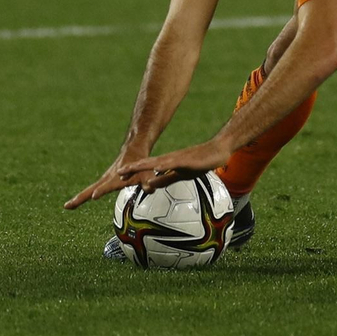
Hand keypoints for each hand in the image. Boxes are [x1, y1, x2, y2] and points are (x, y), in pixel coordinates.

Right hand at [64, 151, 146, 209]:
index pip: (109, 185)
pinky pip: (92, 190)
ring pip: (89, 190)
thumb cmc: (140, 163)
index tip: (94, 196)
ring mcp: (104, 180)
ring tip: (67, 206)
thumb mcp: (146, 171)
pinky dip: (83, 196)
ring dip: (79, 198)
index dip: (103, 190)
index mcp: (117, 177)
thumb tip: (150, 190)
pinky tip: (75, 203)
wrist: (133, 149)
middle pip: (91, 189)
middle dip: (80, 197)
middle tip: (67, 205)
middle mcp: (107, 178)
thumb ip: (148, 181)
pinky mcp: (104, 181)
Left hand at [115, 139, 232, 193]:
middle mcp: (170, 158)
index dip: (133, 171)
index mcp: (168, 163)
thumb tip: (150, 184)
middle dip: (133, 168)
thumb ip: (165, 179)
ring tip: (132, 169)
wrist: (218, 150)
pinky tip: (157, 168)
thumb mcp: (180, 174)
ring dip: (144, 166)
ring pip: (158, 162)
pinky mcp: (189, 159)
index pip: (147, 168)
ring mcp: (179, 158)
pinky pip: (175, 163)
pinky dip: (165, 165)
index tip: (120, 176)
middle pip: (148, 163)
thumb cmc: (200, 162)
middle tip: (118, 172)